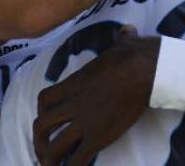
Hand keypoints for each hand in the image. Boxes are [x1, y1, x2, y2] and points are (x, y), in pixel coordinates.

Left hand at [33, 26, 158, 165]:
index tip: (47, 119)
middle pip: (41, 125)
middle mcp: (72, 103)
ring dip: (49, 158)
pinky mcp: (99, 136)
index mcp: (74, 83)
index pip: (44, 99)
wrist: (145, 69)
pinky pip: (78, 158)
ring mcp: (84, 121)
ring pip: (54, 145)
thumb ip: (117, 39)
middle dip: (39, 140)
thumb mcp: (120, 43)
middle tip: (44, 150)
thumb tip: (125, 31)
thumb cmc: (134, 53)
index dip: (41, 112)